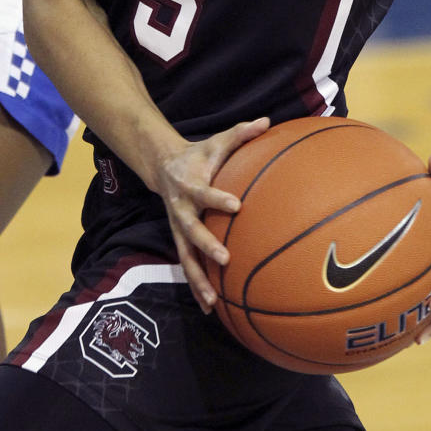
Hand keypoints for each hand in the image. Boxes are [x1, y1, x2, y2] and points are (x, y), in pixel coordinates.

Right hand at [155, 117, 269, 311]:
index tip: (236, 205)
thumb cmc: (199, 155)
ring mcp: (178, 229)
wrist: (164, 167)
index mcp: (190, 185)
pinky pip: (188, 266)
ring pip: (185, 257)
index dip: (217, 199)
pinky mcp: (180, 242)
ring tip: (212, 300)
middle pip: (191, 231)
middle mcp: (181, 210)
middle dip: (206, 246)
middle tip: (225, 259)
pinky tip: (210, 309)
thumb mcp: (216, 142)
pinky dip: (196, 287)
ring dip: (197, 279)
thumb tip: (266, 121)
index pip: (204, 193)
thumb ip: (240, 134)